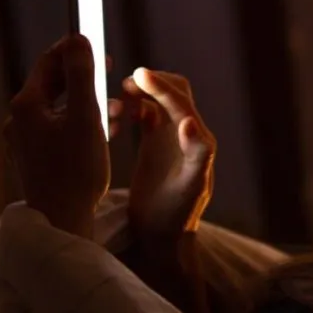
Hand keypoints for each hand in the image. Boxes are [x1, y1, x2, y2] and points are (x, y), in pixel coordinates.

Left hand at [4, 35, 110, 237]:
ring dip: (88, 103)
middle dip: (84, 78)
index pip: (49, 62)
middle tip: (111, 73)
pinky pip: (58, 129)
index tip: (100, 45)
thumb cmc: (76, 170)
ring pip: (59, 109)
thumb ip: (82, 75)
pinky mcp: (35, 158)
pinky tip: (105, 132)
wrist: (62, 219)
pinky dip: (81, 124)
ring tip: (118, 109)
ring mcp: (25, 141)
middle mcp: (19, 120)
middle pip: (53, 85)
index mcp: (27, 105)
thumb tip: (79, 39)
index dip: (74, 50)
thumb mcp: (86, 116)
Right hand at [111, 67, 215, 244]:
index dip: (160, 86)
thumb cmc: (177, 215)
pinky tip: (114, 119)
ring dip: (137, 95)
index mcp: (198, 140)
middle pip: (173, 92)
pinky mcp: (153, 145)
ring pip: (155, 101)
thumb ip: (196, 153)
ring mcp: (169, 138)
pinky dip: (130, 108)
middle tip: (124, 85)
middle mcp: (186, 134)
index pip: (181, 101)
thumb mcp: (190, 187)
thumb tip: (189, 122)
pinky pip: (143, 115)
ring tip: (115, 107)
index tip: (136, 75)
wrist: (162, 237)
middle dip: (150, 83)